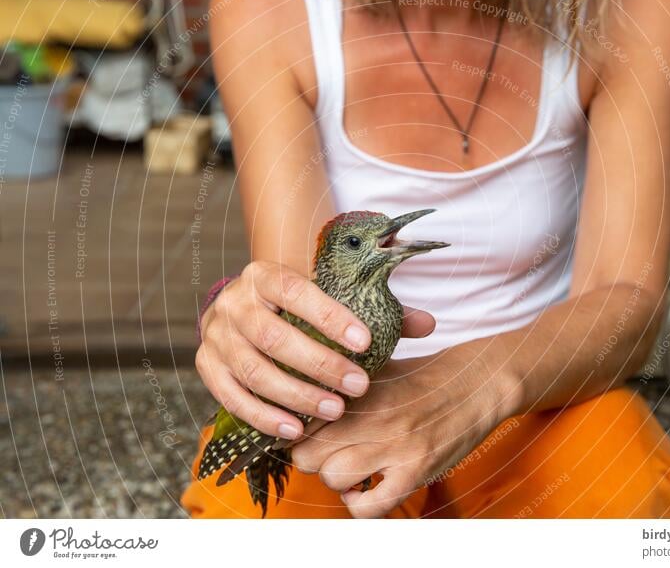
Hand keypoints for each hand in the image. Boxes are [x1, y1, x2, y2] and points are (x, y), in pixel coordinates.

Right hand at [195, 261, 435, 439]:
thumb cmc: (300, 307)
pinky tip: (296, 429)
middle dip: (320, 365)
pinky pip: (231, 397)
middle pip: (275, 337)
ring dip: (296, 395)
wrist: (248, 308)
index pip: (298, 291)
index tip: (366, 343)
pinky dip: (264, 416)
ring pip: (254, 370)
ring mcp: (217, 335)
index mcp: (266, 275)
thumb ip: (378, 310)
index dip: (331, 317)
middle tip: (359, 387)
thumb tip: (428, 324)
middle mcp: (236, 302)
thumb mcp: (333, 299)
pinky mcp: (207, 366)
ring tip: (335, 411)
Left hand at [291, 343, 518, 517]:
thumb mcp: (380, 364)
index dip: (298, 428)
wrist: (479, 382)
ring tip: (348, 466)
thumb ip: (343, 380)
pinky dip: (359, 504)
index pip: (304, 418)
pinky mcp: (416, 472)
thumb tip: (304, 392)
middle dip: (309, 455)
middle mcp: (374, 417)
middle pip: (308, 453)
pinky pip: (369, 508)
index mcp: (361, 388)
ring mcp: (396, 447)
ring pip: (333, 479)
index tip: (303, 430)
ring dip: (335, 478)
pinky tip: (363, 489)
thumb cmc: (426, 373)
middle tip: (323, 450)